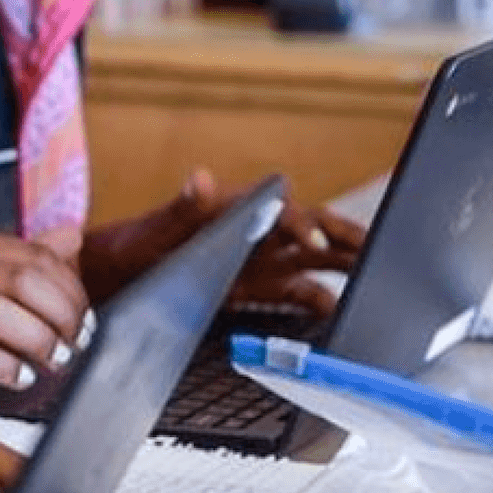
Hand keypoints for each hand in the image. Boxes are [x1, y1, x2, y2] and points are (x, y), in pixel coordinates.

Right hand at [0, 226, 91, 400]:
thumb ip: (19, 260)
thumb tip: (73, 237)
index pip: (35, 255)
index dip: (71, 289)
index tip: (86, 322)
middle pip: (23, 279)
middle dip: (63, 315)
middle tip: (79, 346)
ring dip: (38, 341)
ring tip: (56, 364)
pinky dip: (2, 367)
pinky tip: (19, 379)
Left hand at [80, 169, 364, 313]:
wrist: (112, 279)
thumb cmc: (132, 250)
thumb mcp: (152, 232)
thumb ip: (179, 209)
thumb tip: (200, 178)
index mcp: (234, 210)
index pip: (278, 211)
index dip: (298, 222)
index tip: (311, 239)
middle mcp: (253, 232)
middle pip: (310, 228)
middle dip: (344, 235)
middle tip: (380, 250)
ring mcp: (259, 261)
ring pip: (313, 258)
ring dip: (345, 263)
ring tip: (380, 277)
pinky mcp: (257, 288)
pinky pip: (299, 292)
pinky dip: (324, 301)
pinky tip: (343, 315)